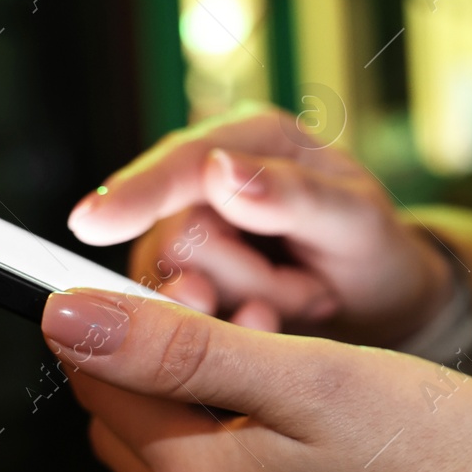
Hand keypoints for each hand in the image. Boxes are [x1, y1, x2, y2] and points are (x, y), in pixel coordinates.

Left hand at [41, 287, 471, 471]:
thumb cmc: (438, 458)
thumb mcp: (309, 378)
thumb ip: (181, 348)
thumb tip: (63, 315)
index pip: (98, 378)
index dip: (111, 308)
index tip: (164, 260)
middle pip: (126, 423)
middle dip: (149, 355)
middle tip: (232, 304)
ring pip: (176, 456)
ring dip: (195, 398)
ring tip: (276, 351)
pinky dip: (236, 439)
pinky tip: (304, 417)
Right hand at [64, 104, 456, 344]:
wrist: (382, 304)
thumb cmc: (375, 250)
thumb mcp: (356, 221)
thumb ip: (294, 195)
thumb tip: (221, 171)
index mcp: (254, 140)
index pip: (181, 163)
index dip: (136, 194)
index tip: (90, 223)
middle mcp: (210, 179)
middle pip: (176, 242)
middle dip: (248, 280)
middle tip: (310, 283)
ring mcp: (192, 233)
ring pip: (176, 288)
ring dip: (245, 307)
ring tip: (301, 296)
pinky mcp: (185, 282)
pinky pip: (179, 322)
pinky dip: (234, 331)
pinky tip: (273, 318)